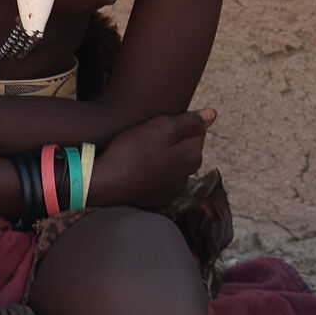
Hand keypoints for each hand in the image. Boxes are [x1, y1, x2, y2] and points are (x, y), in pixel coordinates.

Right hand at [88, 110, 213, 210]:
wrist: (103, 184)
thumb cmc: (131, 151)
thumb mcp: (161, 127)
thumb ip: (190, 121)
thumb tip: (212, 114)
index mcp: (193, 157)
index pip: (197, 131)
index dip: (178, 123)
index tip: (160, 125)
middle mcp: (187, 178)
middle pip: (184, 149)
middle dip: (171, 141)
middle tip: (146, 136)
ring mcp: (171, 192)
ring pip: (171, 165)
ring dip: (160, 158)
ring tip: (138, 153)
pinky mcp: (154, 201)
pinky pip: (158, 181)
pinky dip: (150, 173)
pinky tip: (135, 169)